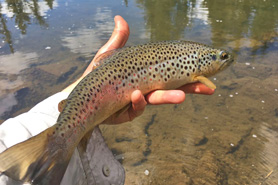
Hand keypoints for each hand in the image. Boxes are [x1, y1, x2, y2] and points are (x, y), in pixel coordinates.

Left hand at [63, 15, 213, 124]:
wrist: (81, 95)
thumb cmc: (97, 74)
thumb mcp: (109, 55)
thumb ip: (118, 40)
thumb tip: (120, 18)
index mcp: (146, 74)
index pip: (170, 71)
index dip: (186, 70)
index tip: (203, 68)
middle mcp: (146, 88)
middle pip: (172, 88)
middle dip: (190, 88)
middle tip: (208, 88)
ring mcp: (138, 102)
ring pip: (157, 100)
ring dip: (169, 98)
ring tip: (181, 98)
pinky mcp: (128, 113)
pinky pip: (136, 108)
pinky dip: (138, 102)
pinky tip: (135, 95)